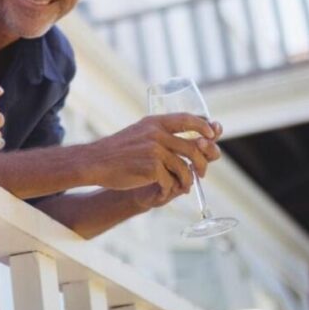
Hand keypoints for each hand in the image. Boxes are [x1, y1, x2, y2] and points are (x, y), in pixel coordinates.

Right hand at [79, 114, 221, 194]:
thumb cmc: (119, 150)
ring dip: (188, 180)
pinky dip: (170, 187)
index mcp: (155, 122)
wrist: (95, 162)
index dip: (205, 127)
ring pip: (185, 167)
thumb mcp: (140, 132)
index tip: (213, 135)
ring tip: (184, 185)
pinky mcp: (151, 167)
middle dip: (203, 162)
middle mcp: (157, 133)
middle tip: (202, 172)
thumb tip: (193, 140)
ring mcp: (154, 150)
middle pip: (194, 147)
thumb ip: (162, 134)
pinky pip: (171, 180)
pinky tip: (165, 189)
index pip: (188, 119)